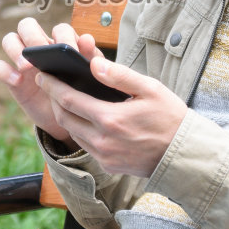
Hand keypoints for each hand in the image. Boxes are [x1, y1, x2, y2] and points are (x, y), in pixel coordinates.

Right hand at [0, 18, 102, 148]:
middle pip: (27, 25)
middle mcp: (39, 46)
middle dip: (33, 36)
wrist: (69, 118)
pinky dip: (5, 71)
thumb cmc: (80, 91)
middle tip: (40, 51)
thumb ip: (89, 57)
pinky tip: (18, 81)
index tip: (70, 51)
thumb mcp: (88, 77)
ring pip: (9, 39)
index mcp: (61, 42)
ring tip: (26, 67)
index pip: (59, 28)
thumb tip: (86, 39)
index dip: (63, 36)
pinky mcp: (12, 78)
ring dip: (15, 49)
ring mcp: (22, 61)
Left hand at [32, 47, 188, 177]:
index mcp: (110, 119)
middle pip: (64, 118)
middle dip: (53, 100)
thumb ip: (119, 75)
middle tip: (50, 84)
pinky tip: (85, 118)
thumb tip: (93, 63)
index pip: (69, 100)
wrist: (185, 154)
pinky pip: (86, 145)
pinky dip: (80, 130)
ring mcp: (104, 156)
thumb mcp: (149, 88)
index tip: (42, 74)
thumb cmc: (170, 117)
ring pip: (73, 133)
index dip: (52, 86)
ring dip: (66, 115)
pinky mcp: (109, 166)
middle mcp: (102, 141)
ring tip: (65, 98)